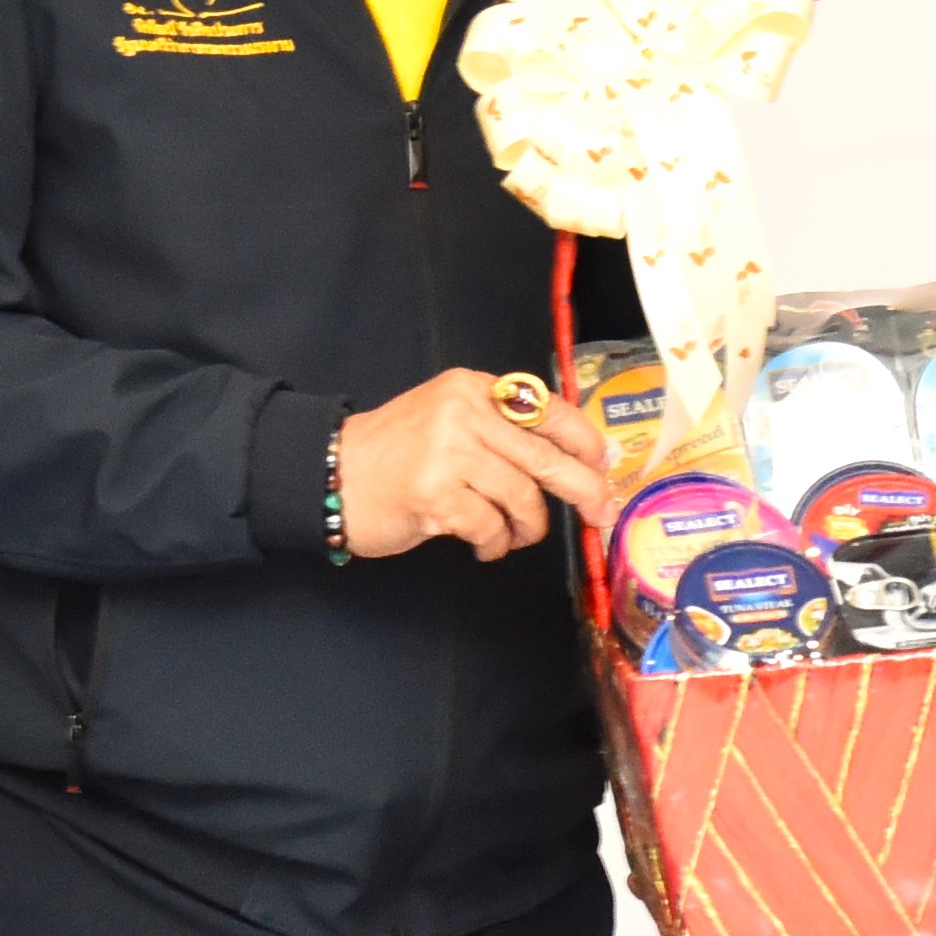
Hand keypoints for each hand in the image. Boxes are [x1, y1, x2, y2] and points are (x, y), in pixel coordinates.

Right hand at [334, 368, 619, 562]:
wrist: (333, 474)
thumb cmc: (396, 454)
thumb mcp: (449, 421)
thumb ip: (499, 430)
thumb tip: (572, 460)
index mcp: (473, 389)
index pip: (547, 410)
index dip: (584, 441)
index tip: (603, 466)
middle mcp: (463, 413)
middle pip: (545, 456)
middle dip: (582, 489)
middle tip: (600, 513)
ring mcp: (448, 453)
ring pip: (522, 497)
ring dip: (526, 527)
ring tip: (512, 537)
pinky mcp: (435, 494)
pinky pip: (490, 526)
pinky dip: (495, 544)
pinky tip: (484, 547)